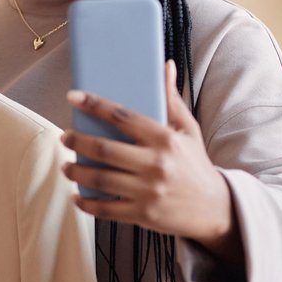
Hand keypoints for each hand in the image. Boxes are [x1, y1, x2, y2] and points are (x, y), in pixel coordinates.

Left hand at [61, 61, 239, 253]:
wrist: (215, 208)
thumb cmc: (197, 166)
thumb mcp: (189, 130)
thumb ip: (172, 100)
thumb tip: (166, 66)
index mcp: (165, 140)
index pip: (123, 117)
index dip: (94, 105)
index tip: (74, 97)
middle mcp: (155, 165)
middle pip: (104, 150)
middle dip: (78, 142)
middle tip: (66, 137)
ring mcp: (148, 192)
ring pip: (100, 180)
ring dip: (76, 172)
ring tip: (67, 166)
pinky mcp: (143, 214)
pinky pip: (106, 209)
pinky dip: (87, 203)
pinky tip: (78, 196)